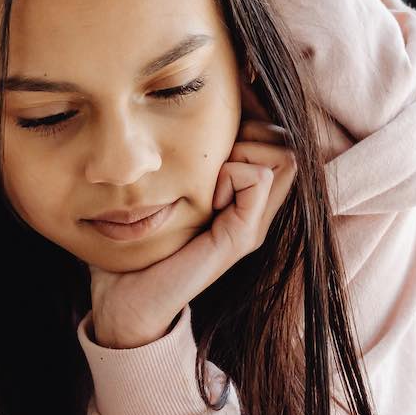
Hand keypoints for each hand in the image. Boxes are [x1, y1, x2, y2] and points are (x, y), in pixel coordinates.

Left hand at [86, 120, 297, 348]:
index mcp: (242, 200)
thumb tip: (187, 114)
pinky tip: (206, 200)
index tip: (213, 138)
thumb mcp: (167, 194)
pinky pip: (258, 177)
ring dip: (241, 153)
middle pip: (287, 143)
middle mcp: (256, 212)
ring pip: (282, 155)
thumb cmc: (139, 246)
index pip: (277, 138)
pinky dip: (230, 175)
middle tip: (211, 162)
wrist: (128, 300)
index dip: (254, 121)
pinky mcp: (242, 237)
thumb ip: (187, 166)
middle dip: (250, 133)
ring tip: (208, 181)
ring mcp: (253, 225)